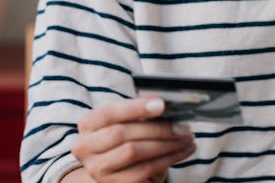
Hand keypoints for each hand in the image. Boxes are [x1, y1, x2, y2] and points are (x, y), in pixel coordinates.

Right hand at [65, 97, 195, 181]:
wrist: (119, 166)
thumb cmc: (129, 135)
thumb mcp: (130, 120)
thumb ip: (142, 111)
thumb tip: (166, 104)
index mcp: (88, 124)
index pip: (109, 113)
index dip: (135, 108)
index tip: (162, 104)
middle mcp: (86, 148)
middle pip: (122, 134)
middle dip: (158, 128)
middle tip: (184, 126)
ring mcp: (98, 169)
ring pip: (134, 152)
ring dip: (167, 144)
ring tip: (187, 138)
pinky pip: (144, 170)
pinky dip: (168, 159)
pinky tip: (183, 151)